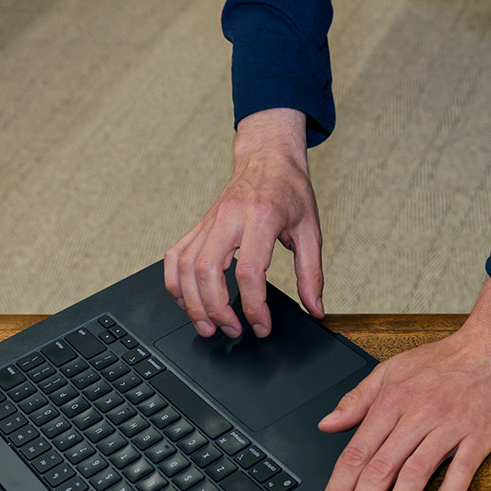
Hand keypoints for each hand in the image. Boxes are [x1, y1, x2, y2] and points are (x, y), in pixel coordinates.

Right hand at [164, 107, 323, 340]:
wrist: (268, 159)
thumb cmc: (290, 191)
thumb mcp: (311, 231)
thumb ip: (312, 273)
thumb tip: (316, 308)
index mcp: (262, 217)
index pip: (248, 270)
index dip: (253, 305)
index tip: (261, 326)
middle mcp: (230, 218)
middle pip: (208, 271)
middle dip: (216, 309)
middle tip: (232, 331)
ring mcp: (209, 221)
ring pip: (186, 266)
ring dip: (192, 303)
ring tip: (208, 326)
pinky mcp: (198, 225)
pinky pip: (176, 256)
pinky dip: (175, 283)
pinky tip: (187, 301)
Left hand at [313, 277, 490, 490]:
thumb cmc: (447, 360)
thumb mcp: (393, 370)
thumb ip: (359, 399)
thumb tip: (328, 424)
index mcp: (392, 401)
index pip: (356, 455)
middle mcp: (417, 415)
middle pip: (379, 471)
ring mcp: (449, 426)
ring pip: (414, 475)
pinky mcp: (479, 435)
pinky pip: (460, 471)